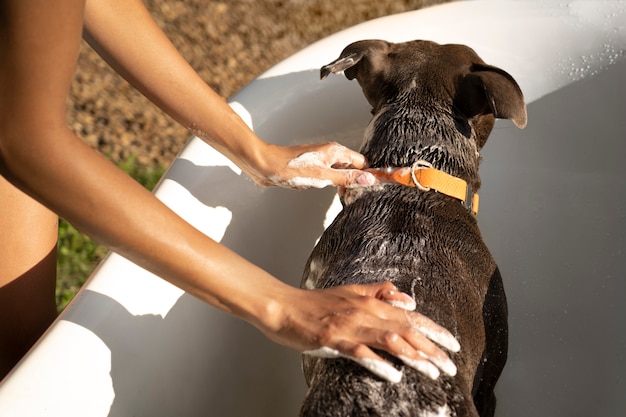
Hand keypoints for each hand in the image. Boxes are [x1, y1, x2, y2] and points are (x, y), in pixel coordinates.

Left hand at [249, 142, 377, 188]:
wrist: (266, 166)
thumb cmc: (290, 167)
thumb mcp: (323, 177)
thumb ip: (346, 178)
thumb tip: (369, 179)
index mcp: (335, 151)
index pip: (361, 162)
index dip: (366, 175)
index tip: (367, 188)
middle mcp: (329, 153)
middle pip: (351, 167)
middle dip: (352, 181)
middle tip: (348, 195)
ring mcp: (319, 160)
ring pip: (338, 172)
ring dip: (337, 184)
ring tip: (332, 191)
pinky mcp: (310, 167)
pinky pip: (325, 176)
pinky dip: (325, 183)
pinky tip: (317, 188)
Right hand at [258, 281, 459, 382]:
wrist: (283, 306)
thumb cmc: (316, 302)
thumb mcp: (351, 291)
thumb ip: (379, 293)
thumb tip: (409, 300)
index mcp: (370, 301)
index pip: (410, 315)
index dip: (434, 330)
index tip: (454, 344)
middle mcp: (363, 311)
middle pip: (405, 329)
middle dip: (432, 348)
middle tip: (452, 366)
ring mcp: (348, 325)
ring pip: (388, 340)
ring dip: (413, 357)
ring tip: (432, 372)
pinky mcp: (332, 339)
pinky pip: (359, 352)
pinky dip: (379, 363)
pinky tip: (394, 375)